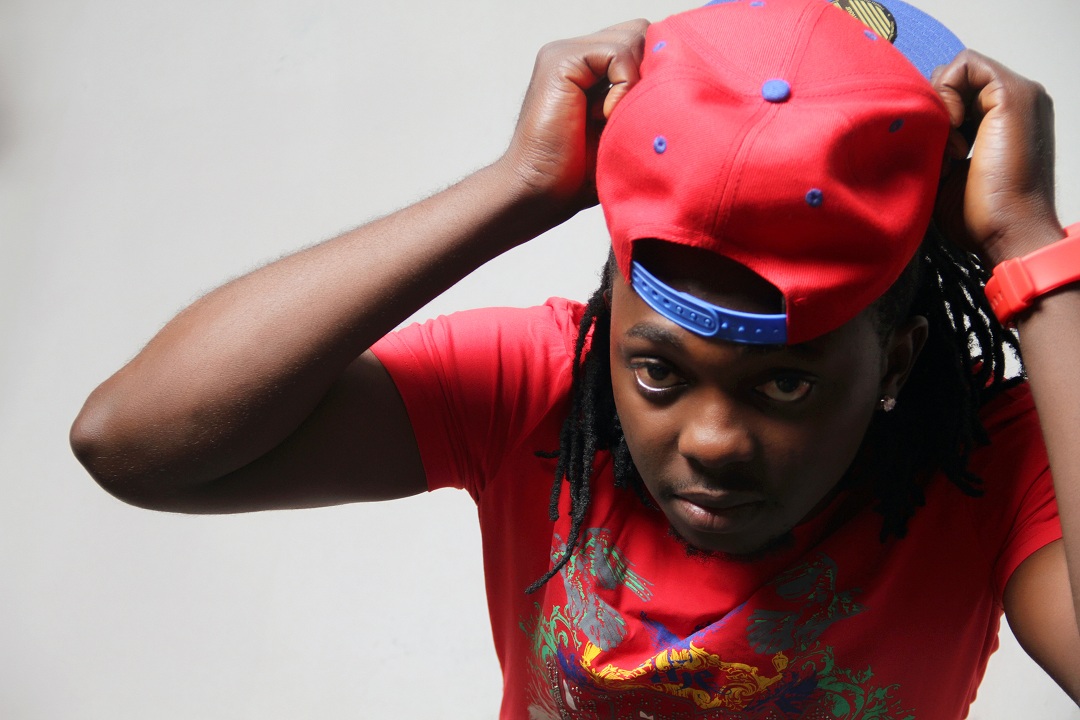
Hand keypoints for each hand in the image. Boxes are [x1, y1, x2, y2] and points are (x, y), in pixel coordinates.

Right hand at [498, 19, 647, 214]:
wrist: (537, 193)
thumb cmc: (578, 176)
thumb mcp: (622, 132)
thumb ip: (644, 101)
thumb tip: (684, 80)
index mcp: (590, 68)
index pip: (642, 43)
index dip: (656, 71)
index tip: (651, 112)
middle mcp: (577, 54)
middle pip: (642, 33)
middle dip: (650, 71)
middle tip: (636, 114)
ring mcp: (566, 53)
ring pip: (634, 38)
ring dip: (636, 83)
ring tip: (614, 120)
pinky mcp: (561, 60)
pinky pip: (618, 52)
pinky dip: (624, 85)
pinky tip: (605, 117)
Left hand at [932, 49, 1063, 265]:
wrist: (1007, 232)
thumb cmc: (979, 214)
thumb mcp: (947, 170)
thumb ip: (936, 140)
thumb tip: (907, 122)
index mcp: (1001, 119)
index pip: (953, 93)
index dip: (932, 114)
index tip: (935, 152)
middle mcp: (1012, 102)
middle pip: (952, 79)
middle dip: (933, 109)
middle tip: (940, 151)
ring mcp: (1018, 94)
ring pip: (956, 70)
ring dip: (939, 104)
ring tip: (948, 147)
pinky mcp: (1013, 93)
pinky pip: (965, 65)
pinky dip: (947, 92)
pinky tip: (951, 129)